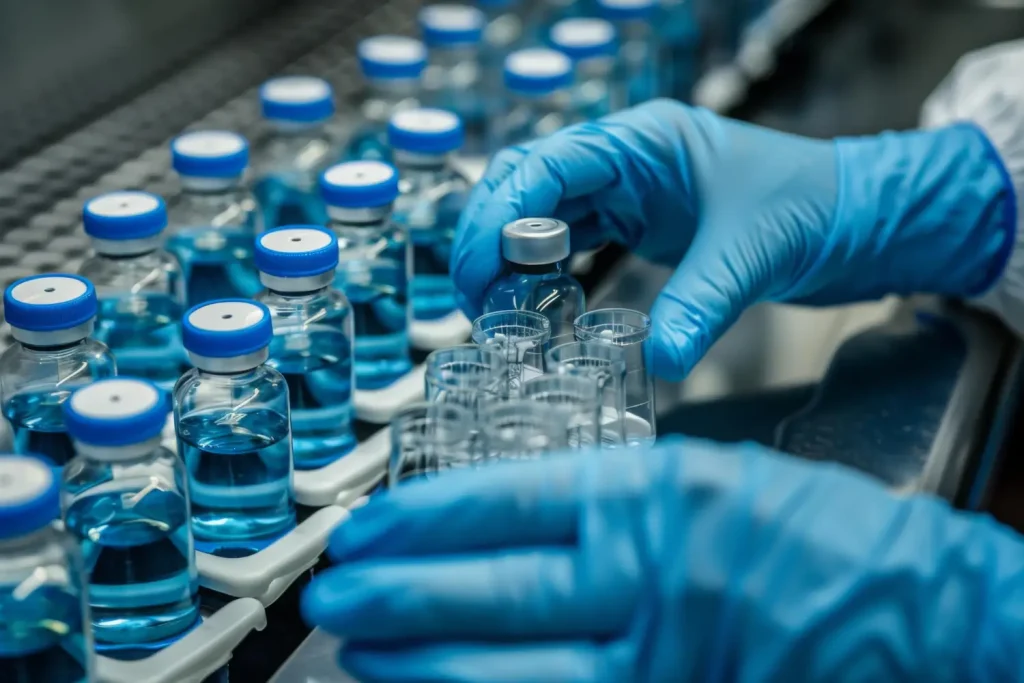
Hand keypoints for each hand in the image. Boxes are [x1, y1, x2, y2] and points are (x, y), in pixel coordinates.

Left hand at [302, 438, 1023, 681]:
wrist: (925, 605)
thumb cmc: (820, 531)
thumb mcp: (708, 477)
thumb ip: (611, 499)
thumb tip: (506, 524)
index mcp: (656, 494)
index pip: (504, 502)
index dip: (419, 520)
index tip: (365, 531)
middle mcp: (652, 576)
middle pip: (493, 589)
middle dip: (397, 598)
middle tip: (335, 599)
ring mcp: (666, 656)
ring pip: (515, 673)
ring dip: (426, 667)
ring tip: (364, 659)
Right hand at [451, 100, 1013, 379]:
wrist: (854, 217)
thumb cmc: (812, 206)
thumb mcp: (752, 253)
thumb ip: (702, 305)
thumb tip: (660, 360)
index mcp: (645, 143)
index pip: (547, 165)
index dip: (500, 214)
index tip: (479, 268)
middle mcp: (625, 160)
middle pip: (527, 185)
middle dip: (489, 235)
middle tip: (473, 296)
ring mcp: (627, 191)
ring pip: (541, 214)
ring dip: (509, 257)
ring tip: (491, 307)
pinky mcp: (636, 223)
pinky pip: (570, 240)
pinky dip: (541, 270)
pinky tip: (531, 304)